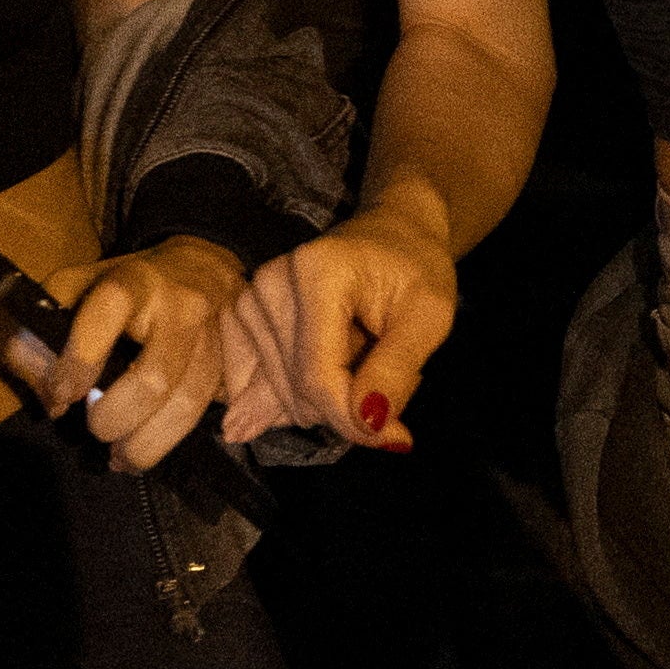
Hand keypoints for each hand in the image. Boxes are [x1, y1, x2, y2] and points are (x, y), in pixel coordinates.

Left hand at [9, 237, 244, 476]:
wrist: (205, 266)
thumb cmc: (132, 285)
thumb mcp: (84, 283)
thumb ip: (47, 327)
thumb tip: (47, 394)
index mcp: (135, 282)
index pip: (108, 311)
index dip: (80, 359)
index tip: (62, 394)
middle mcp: (180, 310)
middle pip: (152, 379)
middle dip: (115, 417)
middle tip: (95, 428)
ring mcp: (212, 341)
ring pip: (186, 407)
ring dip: (145, 445)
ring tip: (119, 458)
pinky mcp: (231, 369)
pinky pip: (206, 416)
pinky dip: (172, 443)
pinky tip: (146, 452)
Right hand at [233, 191, 455, 453]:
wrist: (393, 233)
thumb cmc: (415, 270)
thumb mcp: (429, 318)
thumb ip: (395, 373)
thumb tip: (367, 427)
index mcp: (316, 272)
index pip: (317, 376)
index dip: (353, 419)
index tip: (394, 435)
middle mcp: (270, 281)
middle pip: (296, 390)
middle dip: (345, 404)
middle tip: (382, 369)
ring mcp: (249, 298)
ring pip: (278, 395)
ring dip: (324, 397)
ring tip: (356, 356)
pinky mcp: (240, 316)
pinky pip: (252, 387)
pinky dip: (291, 396)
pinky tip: (322, 373)